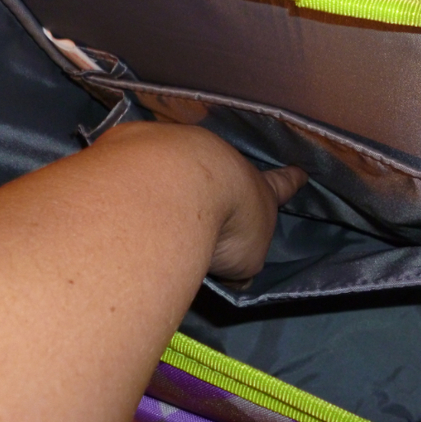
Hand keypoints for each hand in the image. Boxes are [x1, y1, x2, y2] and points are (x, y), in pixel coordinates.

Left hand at [94, 122, 306, 280]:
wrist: (179, 186)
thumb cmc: (228, 225)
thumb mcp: (246, 259)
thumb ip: (240, 262)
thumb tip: (228, 275)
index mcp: (256, 190)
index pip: (280, 186)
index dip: (289, 182)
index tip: (300, 172)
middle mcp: (221, 162)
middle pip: (222, 171)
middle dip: (217, 182)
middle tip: (207, 198)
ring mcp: (179, 149)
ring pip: (176, 165)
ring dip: (169, 182)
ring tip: (153, 210)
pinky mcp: (138, 146)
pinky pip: (136, 165)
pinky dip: (132, 180)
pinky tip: (120, 201)